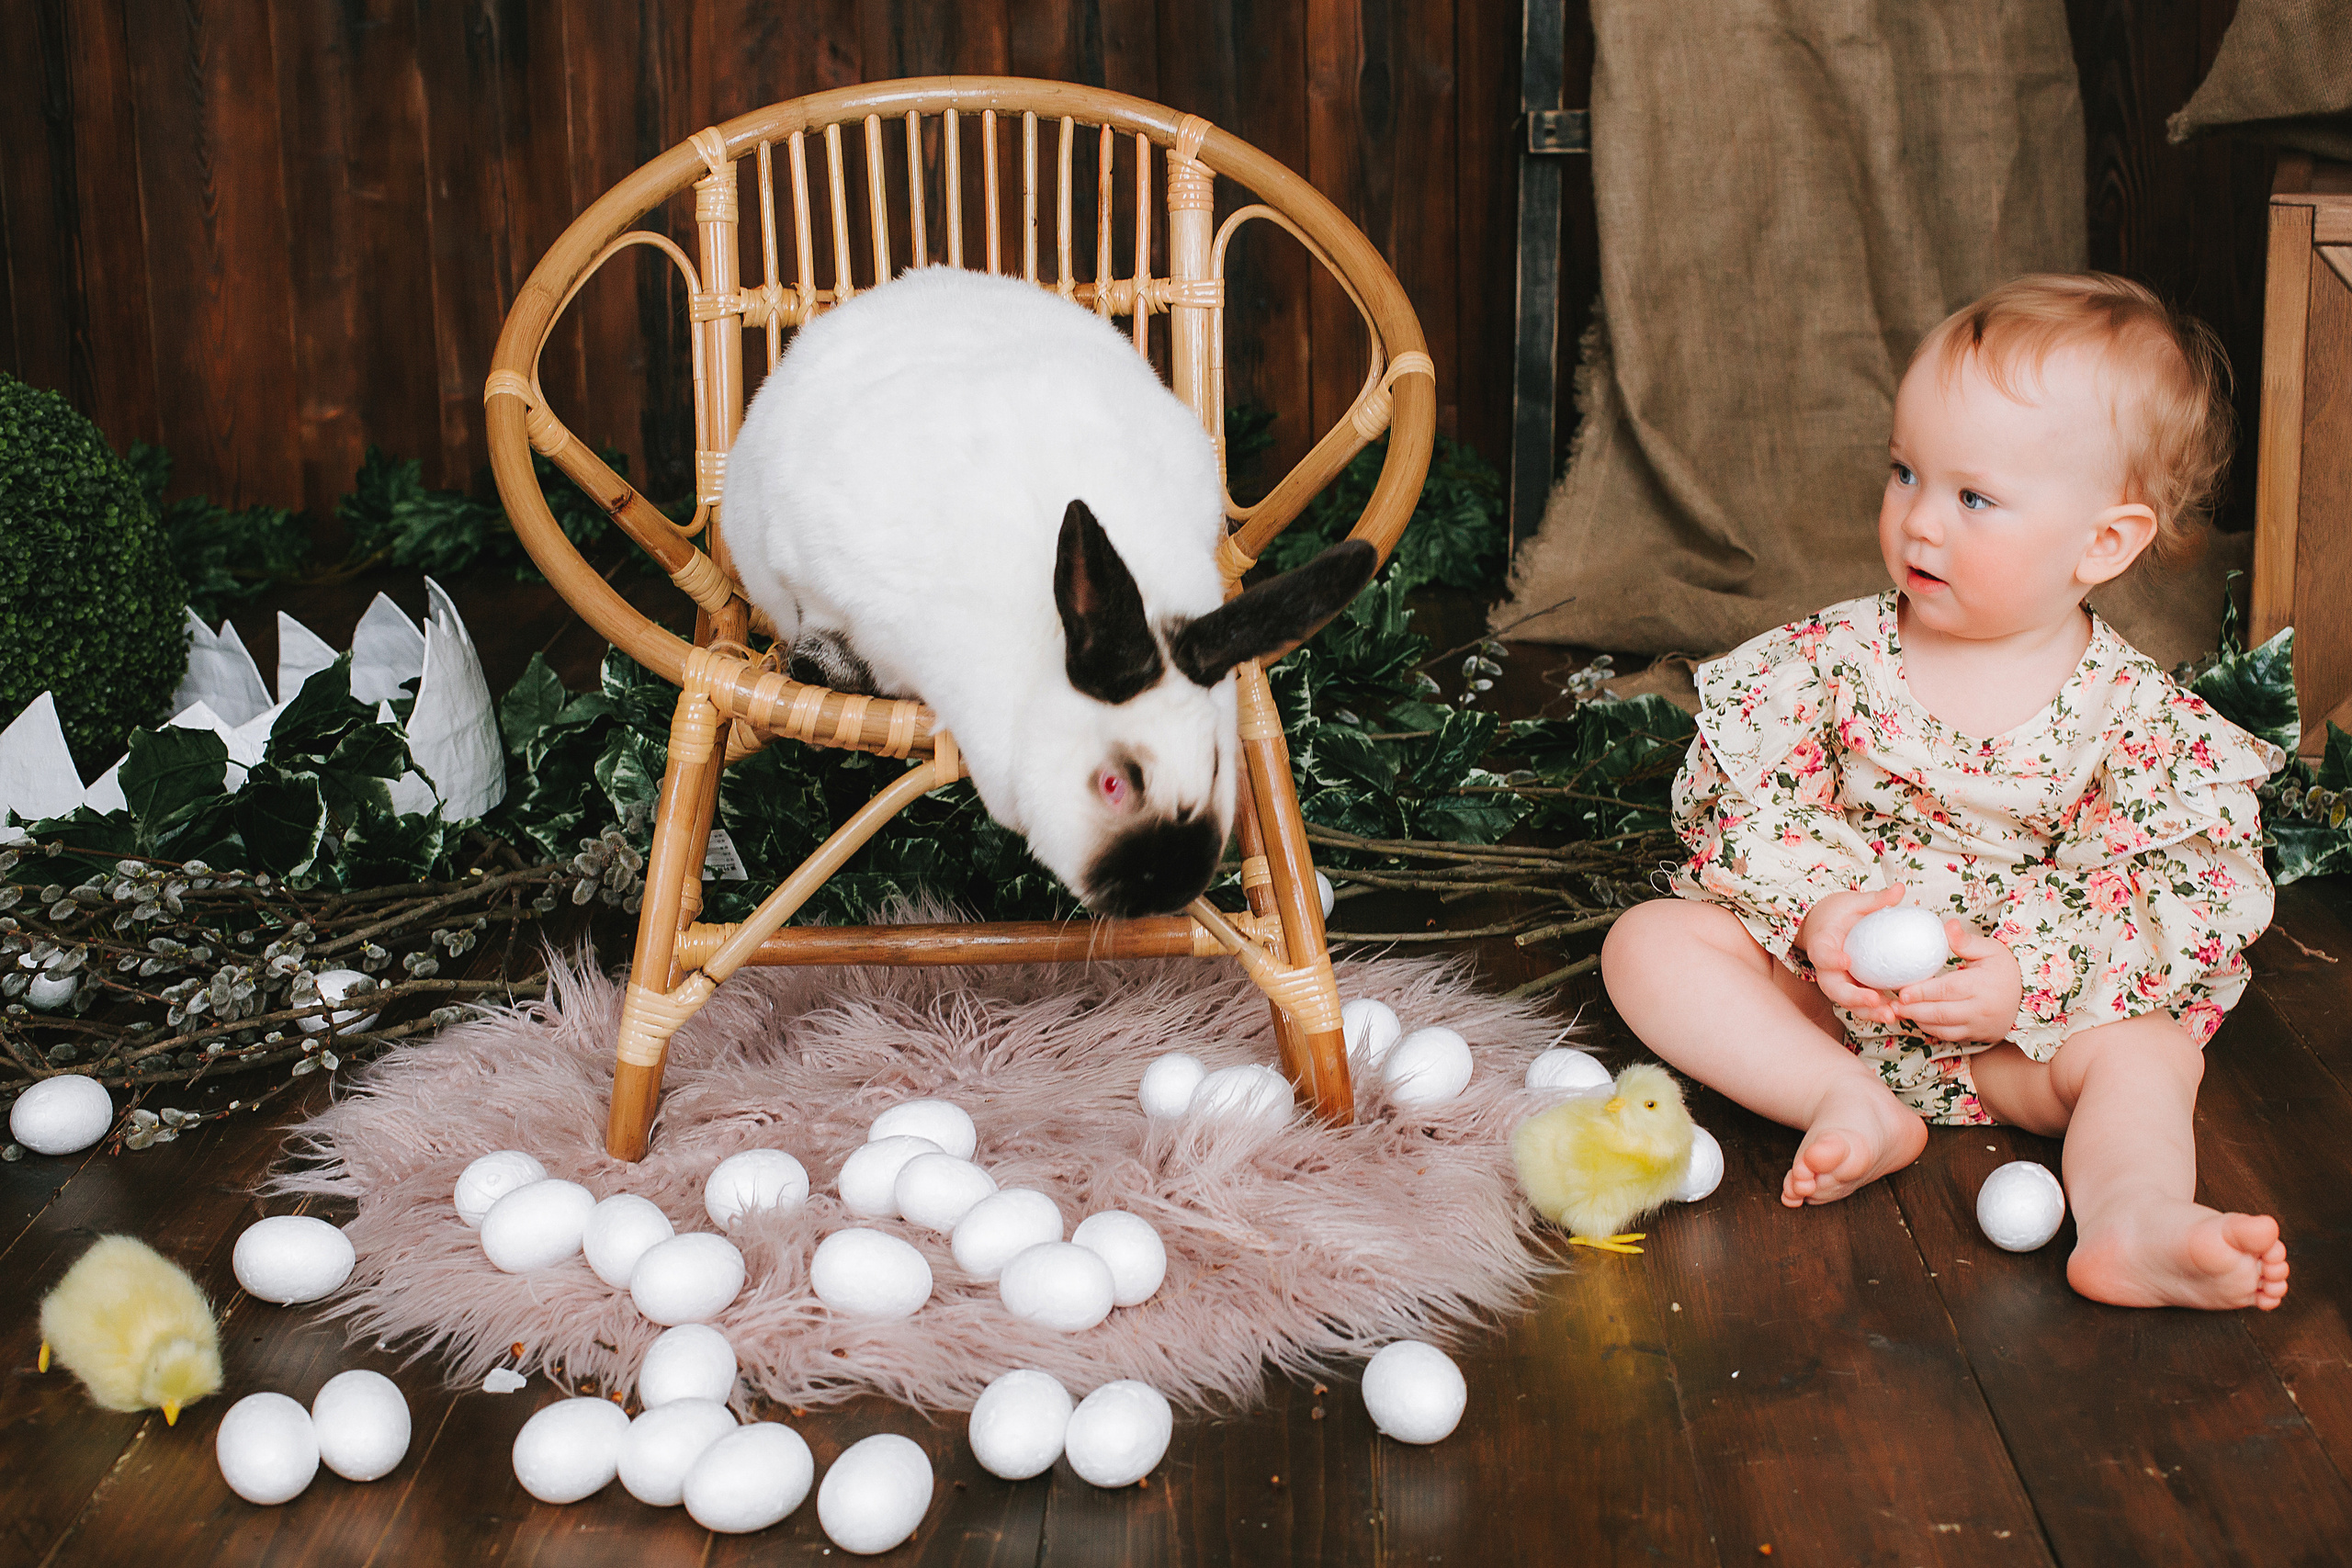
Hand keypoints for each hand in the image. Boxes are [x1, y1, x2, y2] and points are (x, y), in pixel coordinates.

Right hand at [1794, 883, 1907, 1024]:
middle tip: (1873, 1000)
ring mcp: (1839, 981)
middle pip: (1832, 988)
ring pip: (1848, 1002)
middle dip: (1852, 997)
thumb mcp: (1855, 903)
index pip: (1821, 954)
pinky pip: (1863, 1004)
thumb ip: (1876, 899)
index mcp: (1823, 944)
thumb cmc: (1840, 913)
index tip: (1846, 960)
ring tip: (1890, 1015)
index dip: (1831, 960)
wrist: (1828, 927)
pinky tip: (1899, 1013)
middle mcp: (1827, 969)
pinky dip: (1878, 1010)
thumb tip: (1900, 889)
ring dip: (1867, 1012)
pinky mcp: (1853, 989)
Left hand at [1891, 921, 2022, 1043]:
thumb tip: (1946, 925)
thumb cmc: (2006, 969)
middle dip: (1912, 1010)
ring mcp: (1978, 1026)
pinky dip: (1930, 1030)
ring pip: (1942, 1029)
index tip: (1902, 991)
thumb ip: (1966, 941)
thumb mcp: (1991, 950)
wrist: (2028, 998)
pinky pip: (1949, 1037)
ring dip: (1917, 1021)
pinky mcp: (1977, 1037)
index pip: (1947, 990)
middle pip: (1940, 1013)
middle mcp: (1980, 1009)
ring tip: (1897, 1012)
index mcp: (1981, 985)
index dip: (1922, 992)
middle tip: (1891, 1004)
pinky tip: (1916, 1019)